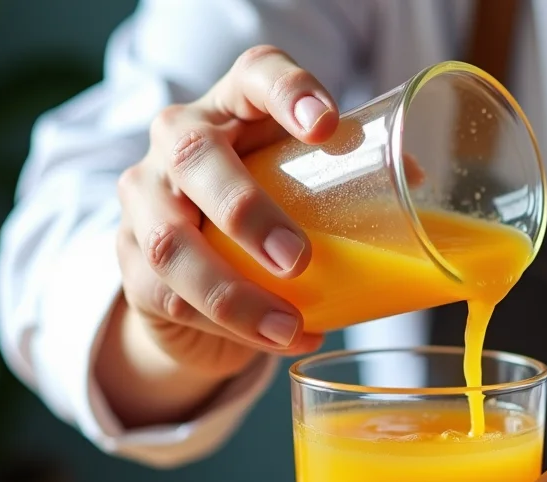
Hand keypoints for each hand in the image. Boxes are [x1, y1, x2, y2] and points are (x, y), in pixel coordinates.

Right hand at [105, 46, 334, 423]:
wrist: (191, 272)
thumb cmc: (263, 210)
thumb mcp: (301, 185)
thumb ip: (351, 180)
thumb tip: (415, 181)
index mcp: (233, 108)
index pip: (254, 76)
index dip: (287, 92)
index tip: (326, 126)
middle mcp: (177, 142)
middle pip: (193, 155)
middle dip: (245, 210)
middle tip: (296, 258)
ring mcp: (145, 202)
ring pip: (170, 243)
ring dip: (233, 293)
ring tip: (290, 325)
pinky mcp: (132, 265)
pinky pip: (170, 297)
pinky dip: (230, 328)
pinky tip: (281, 340)